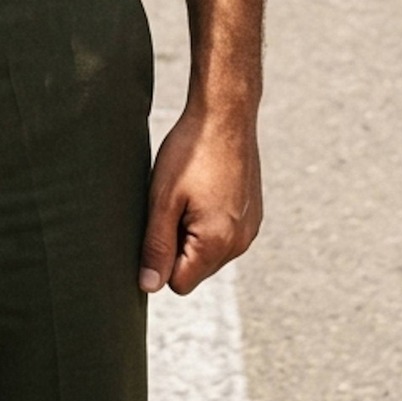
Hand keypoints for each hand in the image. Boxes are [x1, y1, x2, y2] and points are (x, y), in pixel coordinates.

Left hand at [138, 105, 262, 295]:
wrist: (225, 114)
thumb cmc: (190, 152)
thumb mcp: (162, 198)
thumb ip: (156, 246)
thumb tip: (148, 286)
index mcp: (217, 244)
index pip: (178, 283)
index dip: (160, 258)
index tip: (157, 222)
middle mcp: (240, 243)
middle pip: (195, 269)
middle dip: (177, 245)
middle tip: (171, 202)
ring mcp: (250, 229)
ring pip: (209, 252)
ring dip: (193, 232)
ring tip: (188, 192)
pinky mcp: (253, 215)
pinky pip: (224, 234)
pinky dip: (209, 220)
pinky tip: (204, 187)